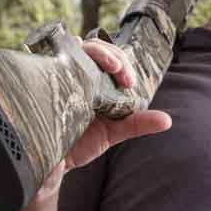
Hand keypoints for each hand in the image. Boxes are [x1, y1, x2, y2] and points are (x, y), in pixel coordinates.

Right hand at [37, 37, 171, 196]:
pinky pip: (48, 58)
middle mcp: (78, 73)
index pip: (109, 55)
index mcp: (96, 80)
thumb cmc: (82, 143)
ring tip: (109, 65)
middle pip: (94, 46)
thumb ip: (138, 123)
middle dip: (111, 54)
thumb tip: (168, 120)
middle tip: (120, 72)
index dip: (120, 60)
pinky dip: (62, 51)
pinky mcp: (43, 82)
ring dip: (94, 50)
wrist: (52, 164)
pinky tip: (73, 48)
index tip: (129, 82)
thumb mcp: (114, 131)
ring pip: (75, 46)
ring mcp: (60, 75)